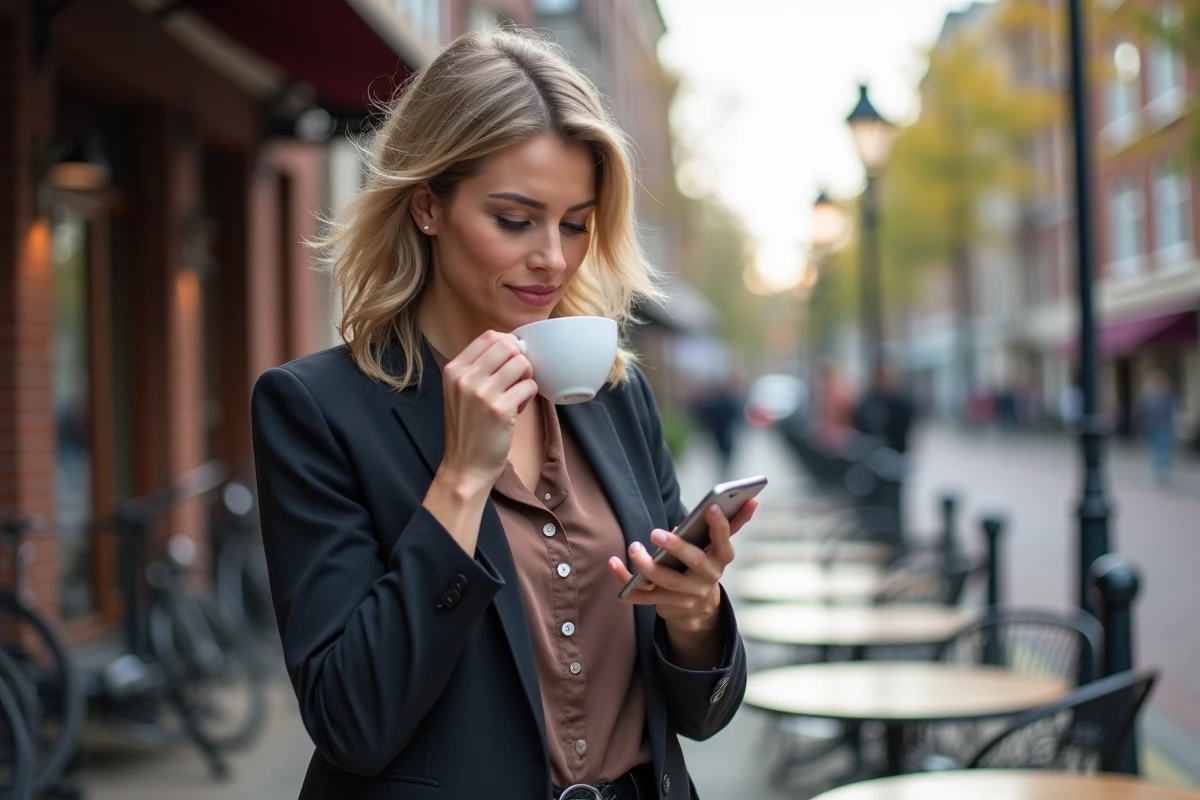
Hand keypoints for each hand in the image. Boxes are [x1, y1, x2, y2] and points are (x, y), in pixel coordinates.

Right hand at [438, 331, 537, 491]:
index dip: (508, 344)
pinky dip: (529, 397)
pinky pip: (529, 386)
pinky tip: (517, 410)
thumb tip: (510, 345)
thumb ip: (477, 368)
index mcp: (454, 370)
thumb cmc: (467, 428)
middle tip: (518, 378)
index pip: (488, 337)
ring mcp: (482, 394)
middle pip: (507, 345)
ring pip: (521, 363)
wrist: (465, 465)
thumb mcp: (459, 391)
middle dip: (520, 359)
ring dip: (526, 377)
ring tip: (516, 394)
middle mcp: (465, 378)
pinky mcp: (500, 410)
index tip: (512, 360)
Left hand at [607, 499, 758, 635]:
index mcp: (721, 558)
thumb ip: (732, 523)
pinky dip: (624, 580)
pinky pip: (641, 595)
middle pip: (694, 562)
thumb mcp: (718, 545)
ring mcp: (687, 594)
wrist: (698, 607)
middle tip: (656, 532)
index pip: (724, 541)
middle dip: (676, 547)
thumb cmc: (705, 561)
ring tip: (634, 547)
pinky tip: (613, 563)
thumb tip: (752, 500)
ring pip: (666, 582)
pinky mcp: (665, 604)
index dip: (719, 525)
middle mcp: (708, 578)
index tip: (711, 507)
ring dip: (646, 565)